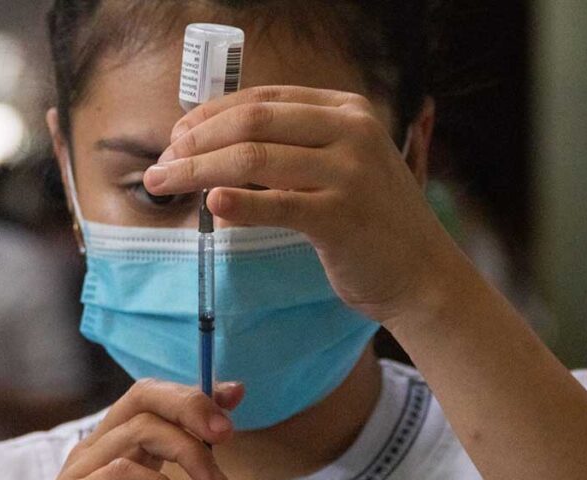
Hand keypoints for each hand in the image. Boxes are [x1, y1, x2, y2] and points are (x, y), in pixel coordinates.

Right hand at [0, 379, 253, 479]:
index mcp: (122, 453)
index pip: (160, 403)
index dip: (198, 393)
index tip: (236, 393)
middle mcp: (102, 451)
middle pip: (145, 396)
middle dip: (191, 404)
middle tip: (227, 434)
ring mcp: (84, 472)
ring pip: (139, 428)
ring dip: (188, 451)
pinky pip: (121, 473)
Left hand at [145, 86, 454, 323]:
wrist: (423, 274)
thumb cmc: (372, 222)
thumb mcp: (343, 166)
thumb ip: (293, 148)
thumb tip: (212, 143)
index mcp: (348, 110)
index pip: (263, 99)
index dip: (210, 114)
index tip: (177, 136)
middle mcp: (352, 132)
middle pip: (252, 123)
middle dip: (195, 140)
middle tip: (163, 163)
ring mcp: (349, 173)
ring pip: (253, 159)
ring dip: (198, 170)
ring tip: (164, 183)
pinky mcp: (341, 217)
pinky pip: (276, 205)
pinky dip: (238, 203)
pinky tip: (211, 206)